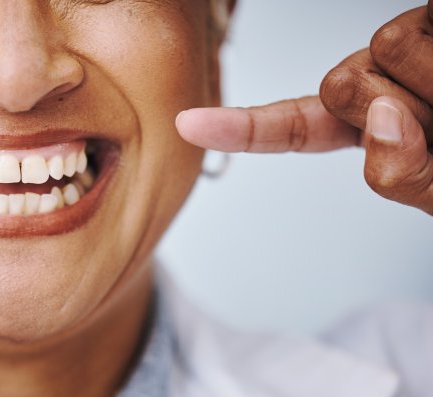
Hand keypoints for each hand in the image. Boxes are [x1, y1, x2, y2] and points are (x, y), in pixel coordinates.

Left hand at [176, 2, 432, 215]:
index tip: (186, 124)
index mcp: (377, 129)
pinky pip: (416, 31)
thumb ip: (410, 176)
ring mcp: (412, 42)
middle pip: (340, 81)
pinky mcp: (426, 23)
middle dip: (396, 103)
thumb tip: (383, 117)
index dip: (244, 128)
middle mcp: (387, 79)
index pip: (301, 128)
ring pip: (382, 46)